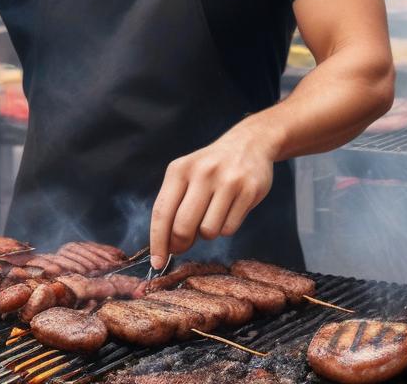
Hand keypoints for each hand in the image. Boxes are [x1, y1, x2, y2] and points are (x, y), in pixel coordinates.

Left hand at [149, 129, 276, 267]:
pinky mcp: (249, 190)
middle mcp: (202, 173)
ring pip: (208, 231)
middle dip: (181, 243)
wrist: (249, 143)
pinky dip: (226, 228)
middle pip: (183, 226)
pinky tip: (230, 211)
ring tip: (213, 215)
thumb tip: (168, 247)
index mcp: (179, 170)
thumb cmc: (211, 167)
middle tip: (184, 246)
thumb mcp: (186, 175)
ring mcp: (227, 181)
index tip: (157, 262)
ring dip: (208, 233)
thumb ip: (175, 206)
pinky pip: (229, 228)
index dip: (158, 241)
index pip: (162, 212)